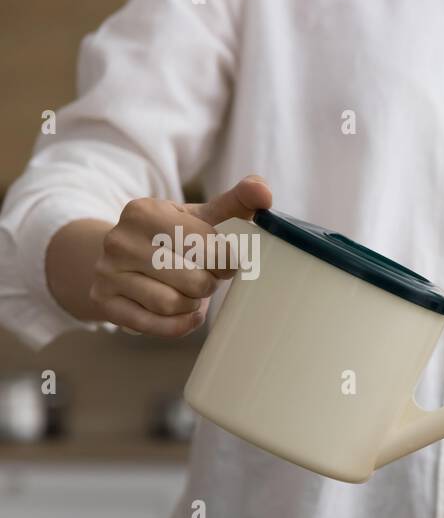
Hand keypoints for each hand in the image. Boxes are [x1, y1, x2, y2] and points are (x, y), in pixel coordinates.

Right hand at [87, 175, 272, 336]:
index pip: (210, 246)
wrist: (126, 258)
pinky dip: (180, 324)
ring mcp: (108, 273)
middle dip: (210, 282)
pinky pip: (155, 326)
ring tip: (191, 291)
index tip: (223, 257)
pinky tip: (187, 312)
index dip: (227, 259)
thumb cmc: (176, 237)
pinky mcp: (106, 303)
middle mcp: (120, 240)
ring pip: (173, 304)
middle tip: (206, 275)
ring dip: (194, 304)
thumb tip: (263, 192)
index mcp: (145, 212)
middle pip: (194, 280)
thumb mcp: (203, 217)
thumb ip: (238, 201)